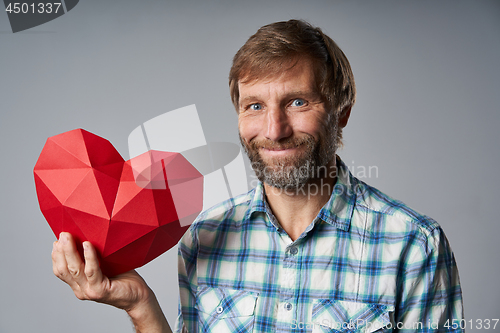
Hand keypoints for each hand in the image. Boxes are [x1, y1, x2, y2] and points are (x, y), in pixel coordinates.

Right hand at [52, 232, 170, 332]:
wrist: (138, 296)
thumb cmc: (123, 278)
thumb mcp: (105, 265)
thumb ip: (94, 257)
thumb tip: (87, 235)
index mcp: (79, 285)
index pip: (61, 271)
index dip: (56, 256)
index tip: (57, 241)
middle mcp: (81, 290)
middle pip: (64, 270)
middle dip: (61, 251)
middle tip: (62, 234)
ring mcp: (90, 291)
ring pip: (75, 270)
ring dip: (70, 251)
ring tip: (69, 237)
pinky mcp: (101, 290)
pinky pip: (92, 271)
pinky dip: (89, 257)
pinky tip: (87, 245)